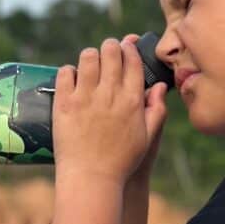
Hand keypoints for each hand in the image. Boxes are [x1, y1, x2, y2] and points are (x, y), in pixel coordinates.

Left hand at [53, 36, 168, 185]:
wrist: (91, 178)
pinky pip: (65, 74)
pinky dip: (69, 71)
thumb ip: (156, 110)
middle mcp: (110, 94)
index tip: (126, 46)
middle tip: (107, 49)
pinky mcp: (65, 104)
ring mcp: (86, 97)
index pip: (132, 61)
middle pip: (111, 53)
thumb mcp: (147, 137)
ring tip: (89, 60)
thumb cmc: (121, 161)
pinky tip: (71, 76)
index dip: (129, 49)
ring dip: (90, 55)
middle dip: (110, 46)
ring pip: (88, 58)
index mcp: (132, 100)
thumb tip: (160, 87)